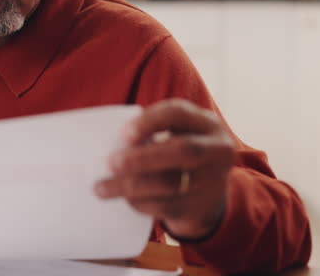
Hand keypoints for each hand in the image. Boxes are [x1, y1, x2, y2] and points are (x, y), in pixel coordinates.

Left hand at [95, 99, 236, 239]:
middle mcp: (217, 150)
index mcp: (207, 123)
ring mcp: (212, 180)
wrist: (208, 191)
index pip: (178, 113)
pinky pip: (166, 206)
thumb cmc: (177, 151)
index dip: (150, 121)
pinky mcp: (200, 206)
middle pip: (182, 150)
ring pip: (171, 183)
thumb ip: (150, 133)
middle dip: (142, 157)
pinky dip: (139, 202)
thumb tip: (111, 144)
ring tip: (102, 188)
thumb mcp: (175, 133)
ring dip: (131, 185)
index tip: (122, 133)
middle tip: (110, 163)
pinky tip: (123, 198)